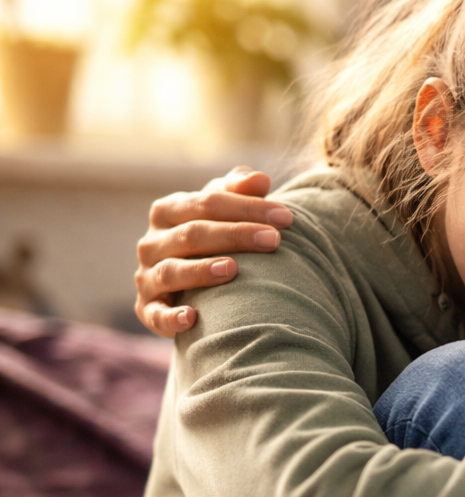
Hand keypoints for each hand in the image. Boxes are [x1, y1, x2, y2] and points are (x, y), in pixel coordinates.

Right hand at [135, 166, 291, 336]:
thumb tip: (261, 179)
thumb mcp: (226, 210)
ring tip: (233, 269)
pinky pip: (155, 315)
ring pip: (171, 271)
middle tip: (274, 240)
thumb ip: (240, 191)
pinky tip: (193, 317)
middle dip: (234, 235)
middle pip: (191, 234)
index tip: (286, 217)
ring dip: (201, 271)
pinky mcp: (148, 309)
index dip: (247, 207)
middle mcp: (151, 243)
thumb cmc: (216, 236)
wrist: (192, 281)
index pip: (207, 203)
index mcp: (168, 211)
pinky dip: (171, 317)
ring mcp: (147, 277)